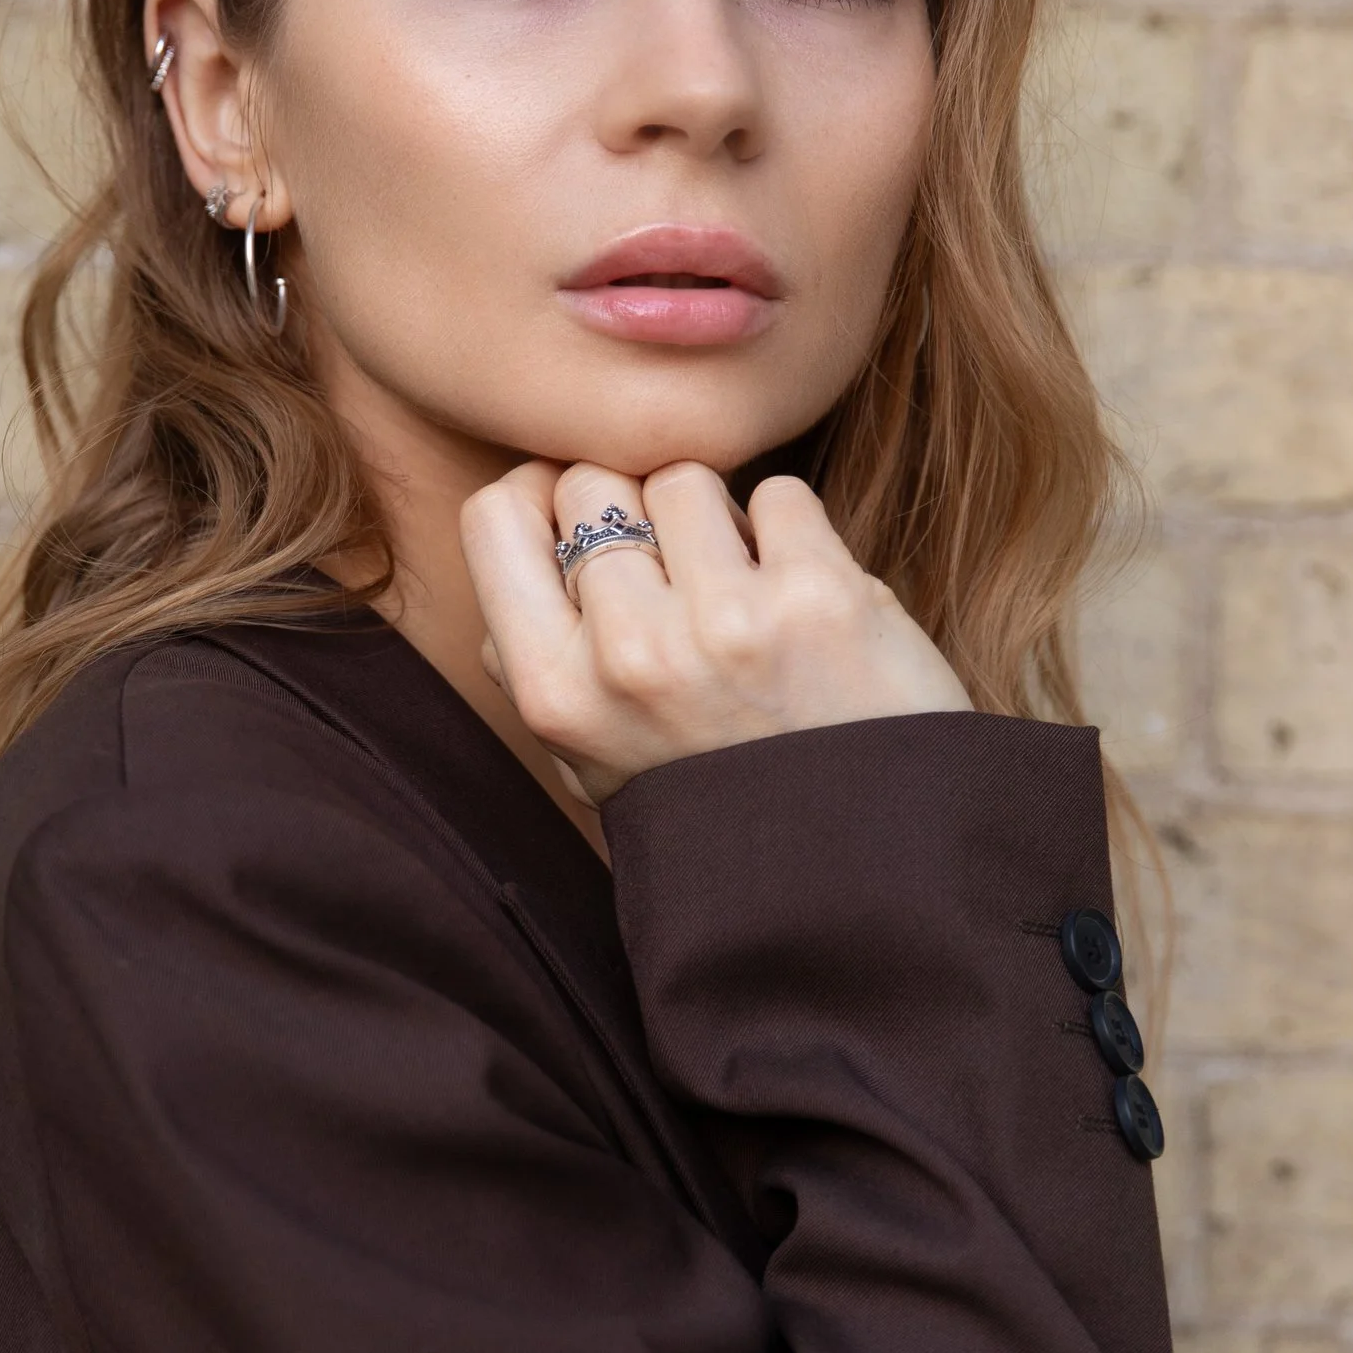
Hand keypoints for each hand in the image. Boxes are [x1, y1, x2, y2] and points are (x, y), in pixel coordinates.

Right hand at [460, 455, 968, 804]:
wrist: (857, 872)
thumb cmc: (717, 806)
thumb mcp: (590, 763)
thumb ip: (535, 663)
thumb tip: (512, 538)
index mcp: (556, 693)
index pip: (495, 516)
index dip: (540, 497)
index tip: (584, 523)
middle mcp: (630, 654)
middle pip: (592, 482)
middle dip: (634, 513)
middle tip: (678, 579)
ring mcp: (726, 623)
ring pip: (685, 480)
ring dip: (717, 522)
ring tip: (743, 596)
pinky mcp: (820, 598)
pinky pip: (779, 496)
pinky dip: (793, 535)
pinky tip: (801, 603)